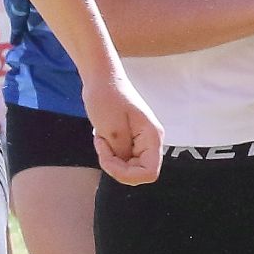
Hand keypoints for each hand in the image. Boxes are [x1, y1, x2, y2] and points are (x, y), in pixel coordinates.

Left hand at [86, 71, 164, 185]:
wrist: (101, 79)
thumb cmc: (106, 97)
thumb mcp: (111, 128)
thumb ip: (121, 152)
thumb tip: (125, 165)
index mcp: (152, 137)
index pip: (149, 173)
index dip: (127, 174)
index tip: (108, 158)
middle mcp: (151, 141)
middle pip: (138, 172)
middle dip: (116, 166)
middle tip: (102, 146)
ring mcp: (142, 141)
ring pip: (129, 166)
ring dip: (112, 159)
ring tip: (102, 139)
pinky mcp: (132, 140)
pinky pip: (123, 158)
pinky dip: (110, 154)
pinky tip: (103, 138)